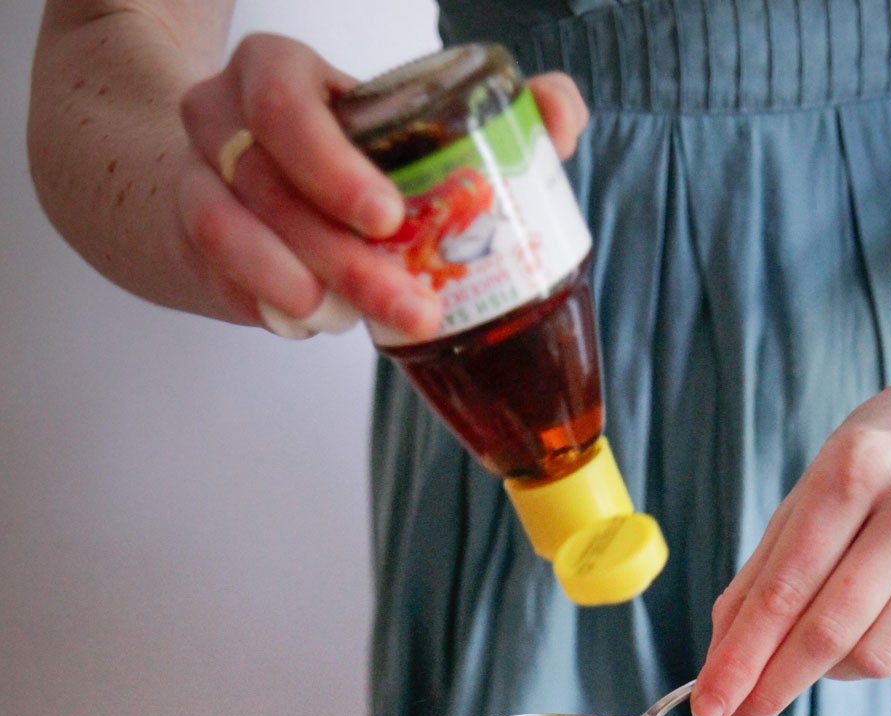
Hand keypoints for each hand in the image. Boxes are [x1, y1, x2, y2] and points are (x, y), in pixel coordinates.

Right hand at [177, 37, 587, 336]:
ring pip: (231, 232)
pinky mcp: (187, 240)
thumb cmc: (337, 156)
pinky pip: (217, 277)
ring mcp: (197, 178)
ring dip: (299, 284)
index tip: (389, 219)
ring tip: (349, 322)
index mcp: (277, 74)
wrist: (239, 191)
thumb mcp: (403, 126)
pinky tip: (312, 321)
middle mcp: (223, 118)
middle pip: (268, 184)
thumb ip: (490, 116)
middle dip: (342, 255)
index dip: (331, 164)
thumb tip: (557, 112)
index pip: (284, 103)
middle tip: (409, 305)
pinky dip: (263, 303)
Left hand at [690, 351, 890, 715]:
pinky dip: (887, 649)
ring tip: (823, 642)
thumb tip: (724, 661)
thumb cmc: (883, 456)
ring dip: (832, 669)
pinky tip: (886, 612)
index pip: (785, 589)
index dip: (742, 658)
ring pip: (878, 655)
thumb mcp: (813, 489)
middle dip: (774, 686)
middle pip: (831, 632)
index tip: (710, 705)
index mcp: (856, 468)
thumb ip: (765, 573)